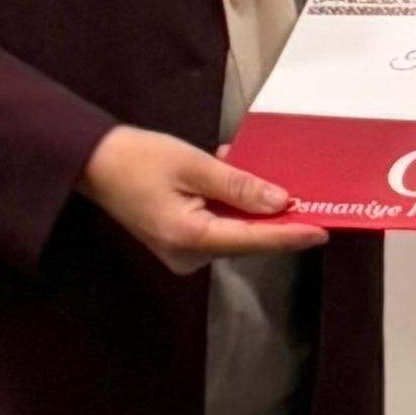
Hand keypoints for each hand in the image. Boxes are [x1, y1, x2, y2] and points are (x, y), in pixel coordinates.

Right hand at [80, 127, 326, 273]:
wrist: (92, 164)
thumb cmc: (138, 158)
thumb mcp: (193, 165)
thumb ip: (238, 186)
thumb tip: (280, 202)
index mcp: (190, 238)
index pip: (253, 240)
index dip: (290, 235)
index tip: (322, 230)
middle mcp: (188, 256)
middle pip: (245, 239)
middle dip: (274, 217)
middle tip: (306, 196)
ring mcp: (181, 254)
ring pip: (233, 232)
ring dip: (249, 206)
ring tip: (260, 173)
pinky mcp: (178, 244)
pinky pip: (217, 227)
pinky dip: (229, 206)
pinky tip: (234, 176)